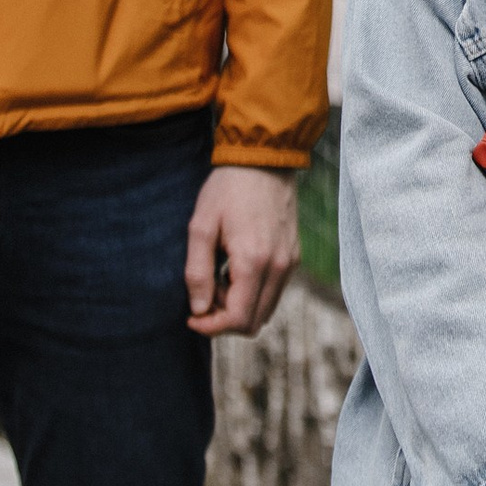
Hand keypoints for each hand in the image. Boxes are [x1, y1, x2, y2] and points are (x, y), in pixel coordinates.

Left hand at [185, 166, 299, 335]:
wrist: (264, 158)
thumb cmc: (227, 189)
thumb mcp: (201, 226)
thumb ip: (197, 272)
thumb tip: (198, 309)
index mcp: (254, 262)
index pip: (238, 318)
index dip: (211, 327)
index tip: (191, 317)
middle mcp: (278, 267)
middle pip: (254, 322)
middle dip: (224, 319)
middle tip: (203, 293)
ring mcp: (289, 262)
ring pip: (266, 309)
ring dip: (239, 306)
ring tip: (218, 278)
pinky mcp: (293, 255)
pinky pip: (274, 291)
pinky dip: (253, 293)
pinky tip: (235, 268)